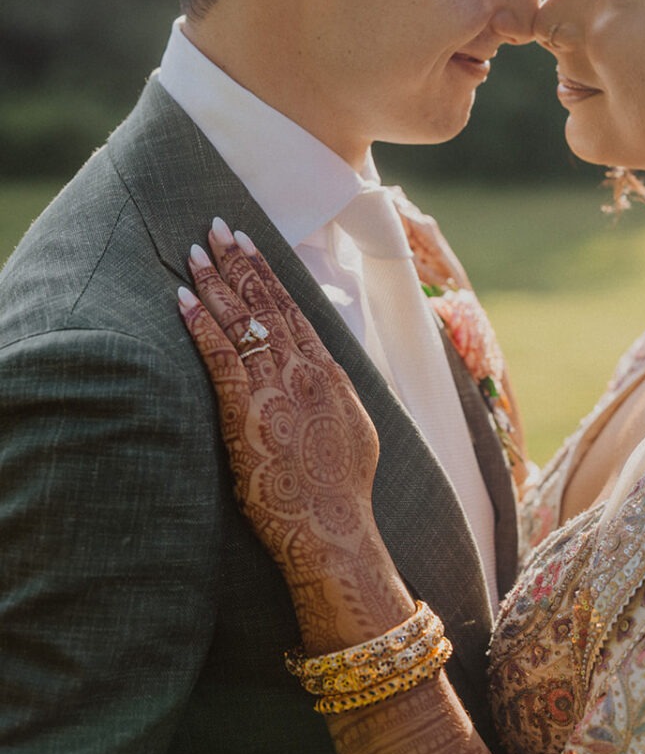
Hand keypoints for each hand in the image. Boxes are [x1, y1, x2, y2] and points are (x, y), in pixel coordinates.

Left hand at [178, 219, 380, 592]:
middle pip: (267, 303)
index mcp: (330, 373)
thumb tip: (326, 378)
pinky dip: (199, 323)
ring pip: (242, 320)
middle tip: (218, 227)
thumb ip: (335, 397)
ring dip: (215, 281)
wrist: (332, 527)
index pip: (294, 310)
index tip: (251, 245)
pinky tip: (182, 298)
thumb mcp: (353, 431)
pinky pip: (219, 354)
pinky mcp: (248, 408)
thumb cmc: (340, 492)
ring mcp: (277, 386)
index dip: (269, 274)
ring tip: (195, 250)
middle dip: (239, 262)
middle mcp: (305, 369)